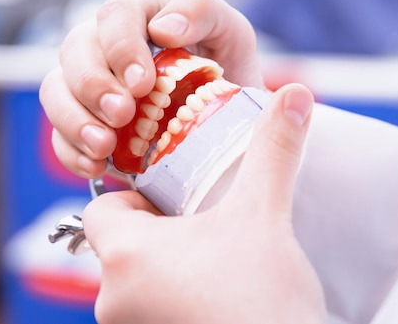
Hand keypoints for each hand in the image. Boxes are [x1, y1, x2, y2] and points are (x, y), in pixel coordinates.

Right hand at [39, 0, 264, 178]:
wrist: (223, 120)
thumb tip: (163, 27)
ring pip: (55, 89)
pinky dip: (71, 151)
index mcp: (140, 10)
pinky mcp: (83, 119)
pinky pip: (58, 133)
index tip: (142, 84)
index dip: (121, 47)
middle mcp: (105, 40)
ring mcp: (88, 80)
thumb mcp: (231, 34)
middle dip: (93, 85)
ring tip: (104, 147)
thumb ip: (203, 12)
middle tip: (121, 115)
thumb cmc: (226, 70)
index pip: (116, 13)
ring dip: (74, 119)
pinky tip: (95, 165)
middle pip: (75, 50)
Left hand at [83, 84, 325, 323]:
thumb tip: (295, 94)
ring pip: (136, 281)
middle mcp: (112, 300)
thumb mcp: (266, 215)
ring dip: (167, 265)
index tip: (175, 198)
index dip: (137, 197)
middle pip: (121, 245)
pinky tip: (215, 293)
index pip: (102, 209)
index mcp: (126, 255)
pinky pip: (149, 309)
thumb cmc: (265, 297)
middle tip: (203, 224)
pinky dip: (173, 296)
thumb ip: (274, 151)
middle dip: (159, 230)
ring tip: (214, 260)